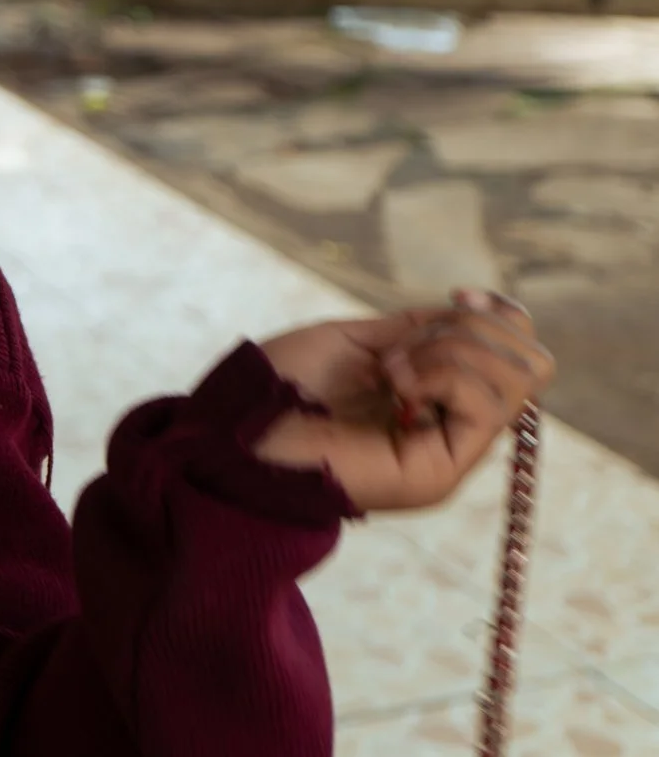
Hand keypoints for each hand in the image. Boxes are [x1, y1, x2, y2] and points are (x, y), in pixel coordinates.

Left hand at [253, 289, 554, 511]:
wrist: (236, 430)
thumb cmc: (278, 387)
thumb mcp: (357, 342)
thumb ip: (416, 331)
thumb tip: (469, 311)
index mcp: (435, 396)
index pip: (515, 354)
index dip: (500, 315)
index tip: (457, 295)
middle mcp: (452, 426)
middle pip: (531, 365)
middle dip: (474, 333)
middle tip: (404, 346)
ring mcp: (450, 451)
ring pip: (515, 381)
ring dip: (450, 353)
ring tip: (390, 370)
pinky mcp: (441, 470)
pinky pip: (484, 407)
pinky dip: (443, 374)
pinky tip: (395, 383)